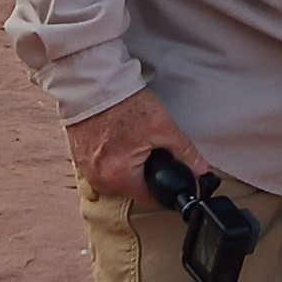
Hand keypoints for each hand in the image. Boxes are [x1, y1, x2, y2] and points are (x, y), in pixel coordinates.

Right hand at [66, 86, 206, 206]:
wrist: (93, 84)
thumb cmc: (123, 105)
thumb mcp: (161, 127)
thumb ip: (184, 152)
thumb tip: (201, 169)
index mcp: (118, 178)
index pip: (150, 197)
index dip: (167, 186)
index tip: (175, 174)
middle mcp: (98, 180)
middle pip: (133, 187)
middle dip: (148, 172)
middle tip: (155, 149)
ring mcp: (86, 169)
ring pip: (118, 176)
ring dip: (130, 164)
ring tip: (137, 141)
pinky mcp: (79, 156)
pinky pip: (103, 165)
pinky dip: (114, 156)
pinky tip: (121, 138)